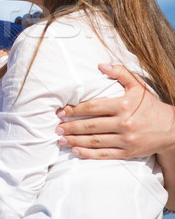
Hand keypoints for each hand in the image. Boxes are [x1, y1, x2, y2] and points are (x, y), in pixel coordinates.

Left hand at [55, 63, 174, 158]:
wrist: (171, 129)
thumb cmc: (150, 106)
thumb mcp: (138, 86)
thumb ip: (120, 73)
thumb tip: (101, 64)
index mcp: (124, 105)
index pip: (93, 107)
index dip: (75, 109)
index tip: (61, 111)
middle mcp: (124, 123)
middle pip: (91, 125)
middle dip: (71, 126)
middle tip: (56, 127)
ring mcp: (126, 140)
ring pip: (95, 141)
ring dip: (75, 141)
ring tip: (60, 140)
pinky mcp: (128, 153)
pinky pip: (105, 154)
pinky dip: (88, 154)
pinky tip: (75, 151)